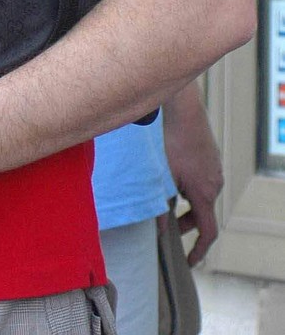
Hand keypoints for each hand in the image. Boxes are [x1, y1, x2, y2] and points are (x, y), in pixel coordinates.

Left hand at [162, 81, 223, 265]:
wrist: (185, 113)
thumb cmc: (172, 144)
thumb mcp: (163, 177)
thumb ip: (162, 206)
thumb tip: (159, 229)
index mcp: (204, 194)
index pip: (208, 232)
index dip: (199, 250)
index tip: (190, 261)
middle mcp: (215, 184)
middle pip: (202, 214)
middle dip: (184, 222)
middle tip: (166, 226)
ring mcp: (215, 170)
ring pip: (200, 195)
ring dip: (184, 201)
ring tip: (164, 191)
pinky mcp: (211, 158)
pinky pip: (201, 179)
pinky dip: (188, 185)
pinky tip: (173, 172)